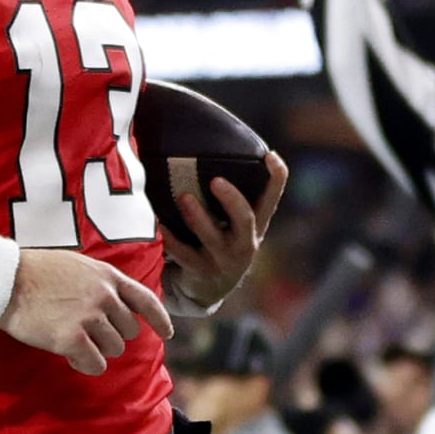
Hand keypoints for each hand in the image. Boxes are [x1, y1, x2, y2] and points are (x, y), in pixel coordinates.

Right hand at [0, 248, 171, 377]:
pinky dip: (85, 365)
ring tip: (74, 340)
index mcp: (108, 277)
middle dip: (112, 336)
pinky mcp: (72, 340)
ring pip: (114, 349)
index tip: (167, 333)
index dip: (160, 320)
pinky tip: (70, 356)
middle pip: (129, 331)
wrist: (5, 280)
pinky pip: (95, 365)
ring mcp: (90, 318)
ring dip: (97, 350)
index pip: (146, 300)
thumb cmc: (35, 272)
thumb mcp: (77, 266)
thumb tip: (114, 305)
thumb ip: (100, 283)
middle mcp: (104, 297)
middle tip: (88, 333)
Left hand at [163, 152, 288, 313]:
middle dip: (232, 200)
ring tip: (184, 197)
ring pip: (212, 237)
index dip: (276, 177)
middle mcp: (244, 242)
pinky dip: (169, 237)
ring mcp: (223, 259)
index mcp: (256, 225)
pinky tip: (158, 222)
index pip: (272, 198)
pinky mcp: (200, 271)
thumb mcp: (233, 223)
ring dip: (197, 216)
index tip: (270, 156)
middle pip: (245, 220)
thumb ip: (229, 196)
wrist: (210, 288)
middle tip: (216, 181)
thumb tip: (203, 145)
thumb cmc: (221, 241)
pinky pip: (182, 253)